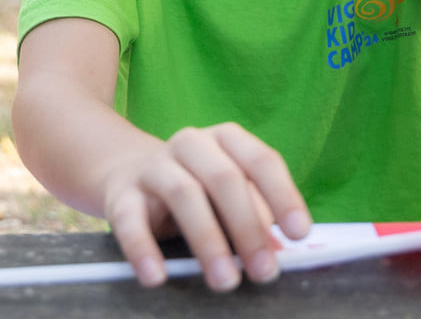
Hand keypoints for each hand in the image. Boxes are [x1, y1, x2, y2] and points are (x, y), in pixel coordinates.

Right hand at [102, 122, 311, 291]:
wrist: (127, 174)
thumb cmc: (197, 190)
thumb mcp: (227, 196)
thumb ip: (254, 215)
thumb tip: (277, 250)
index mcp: (225, 138)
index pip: (260, 160)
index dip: (283, 195)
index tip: (299, 233)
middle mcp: (190, 143)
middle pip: (224, 178)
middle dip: (248, 227)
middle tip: (264, 272)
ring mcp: (153, 166)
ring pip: (184, 194)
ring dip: (209, 241)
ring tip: (225, 282)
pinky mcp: (121, 194)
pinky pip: (130, 221)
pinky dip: (143, 250)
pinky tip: (157, 278)